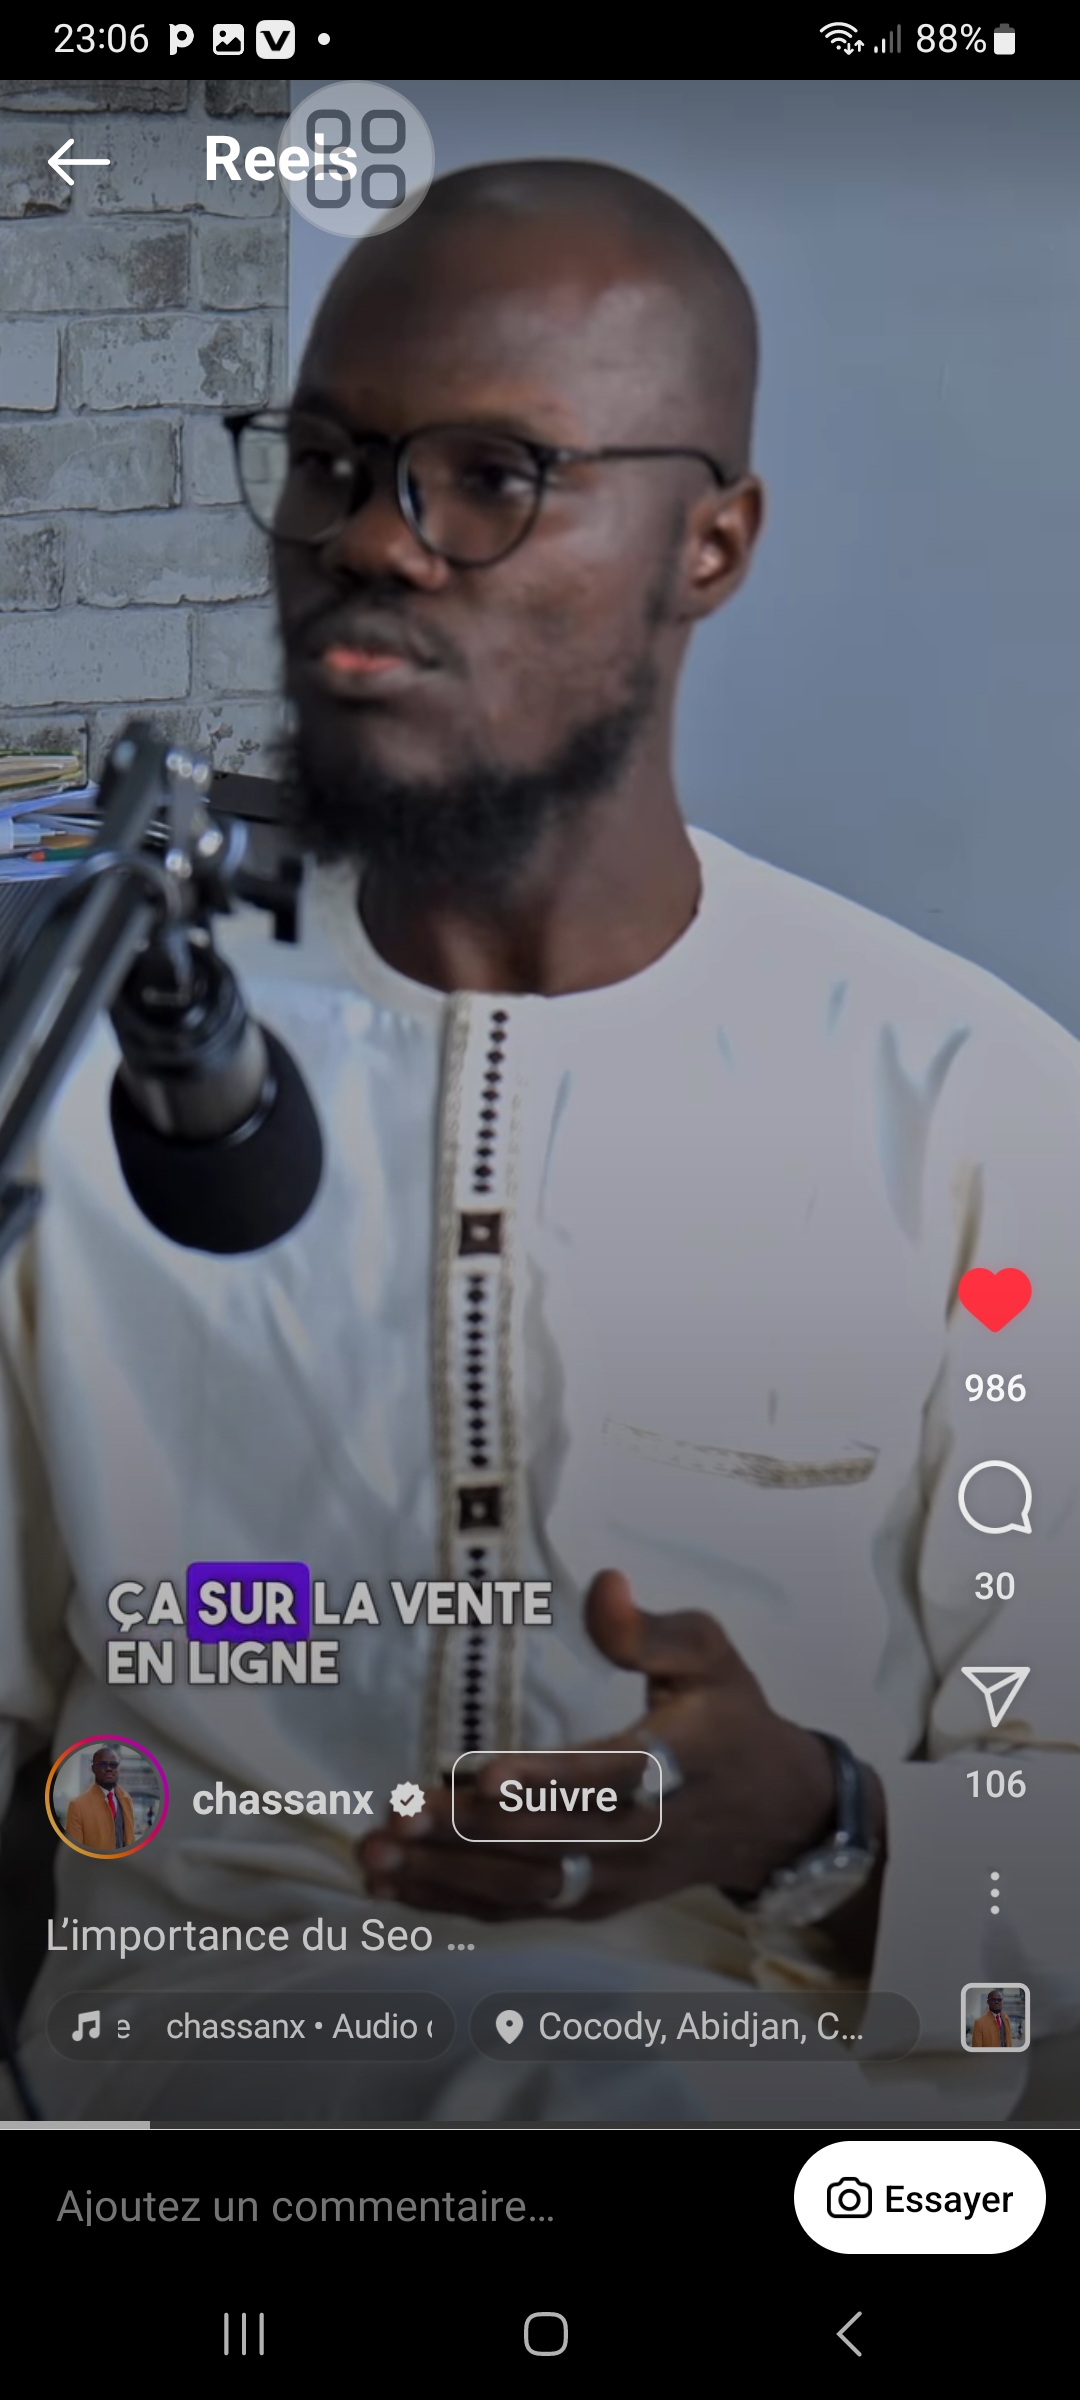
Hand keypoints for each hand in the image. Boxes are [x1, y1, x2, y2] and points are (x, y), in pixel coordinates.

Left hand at [361, 1571, 880, 1947]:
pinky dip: (456, 1903)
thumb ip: (654, 1628)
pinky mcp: (595, 1902)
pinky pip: (521, 1910)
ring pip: (526, 1887)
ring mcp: (617, 1879)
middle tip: (394, 1815)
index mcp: (676, 1765)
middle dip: (466, 1832)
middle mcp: (644, 1836)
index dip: (540, 1780)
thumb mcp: (711, 1656)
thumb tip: (603, 1586)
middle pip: (548, 1841)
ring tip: (376, 1857)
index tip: (477, 1772)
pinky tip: (397, 1888)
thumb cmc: (729, 1719)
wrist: (774, 1813)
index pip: (602, 1778)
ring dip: (446, 1876)